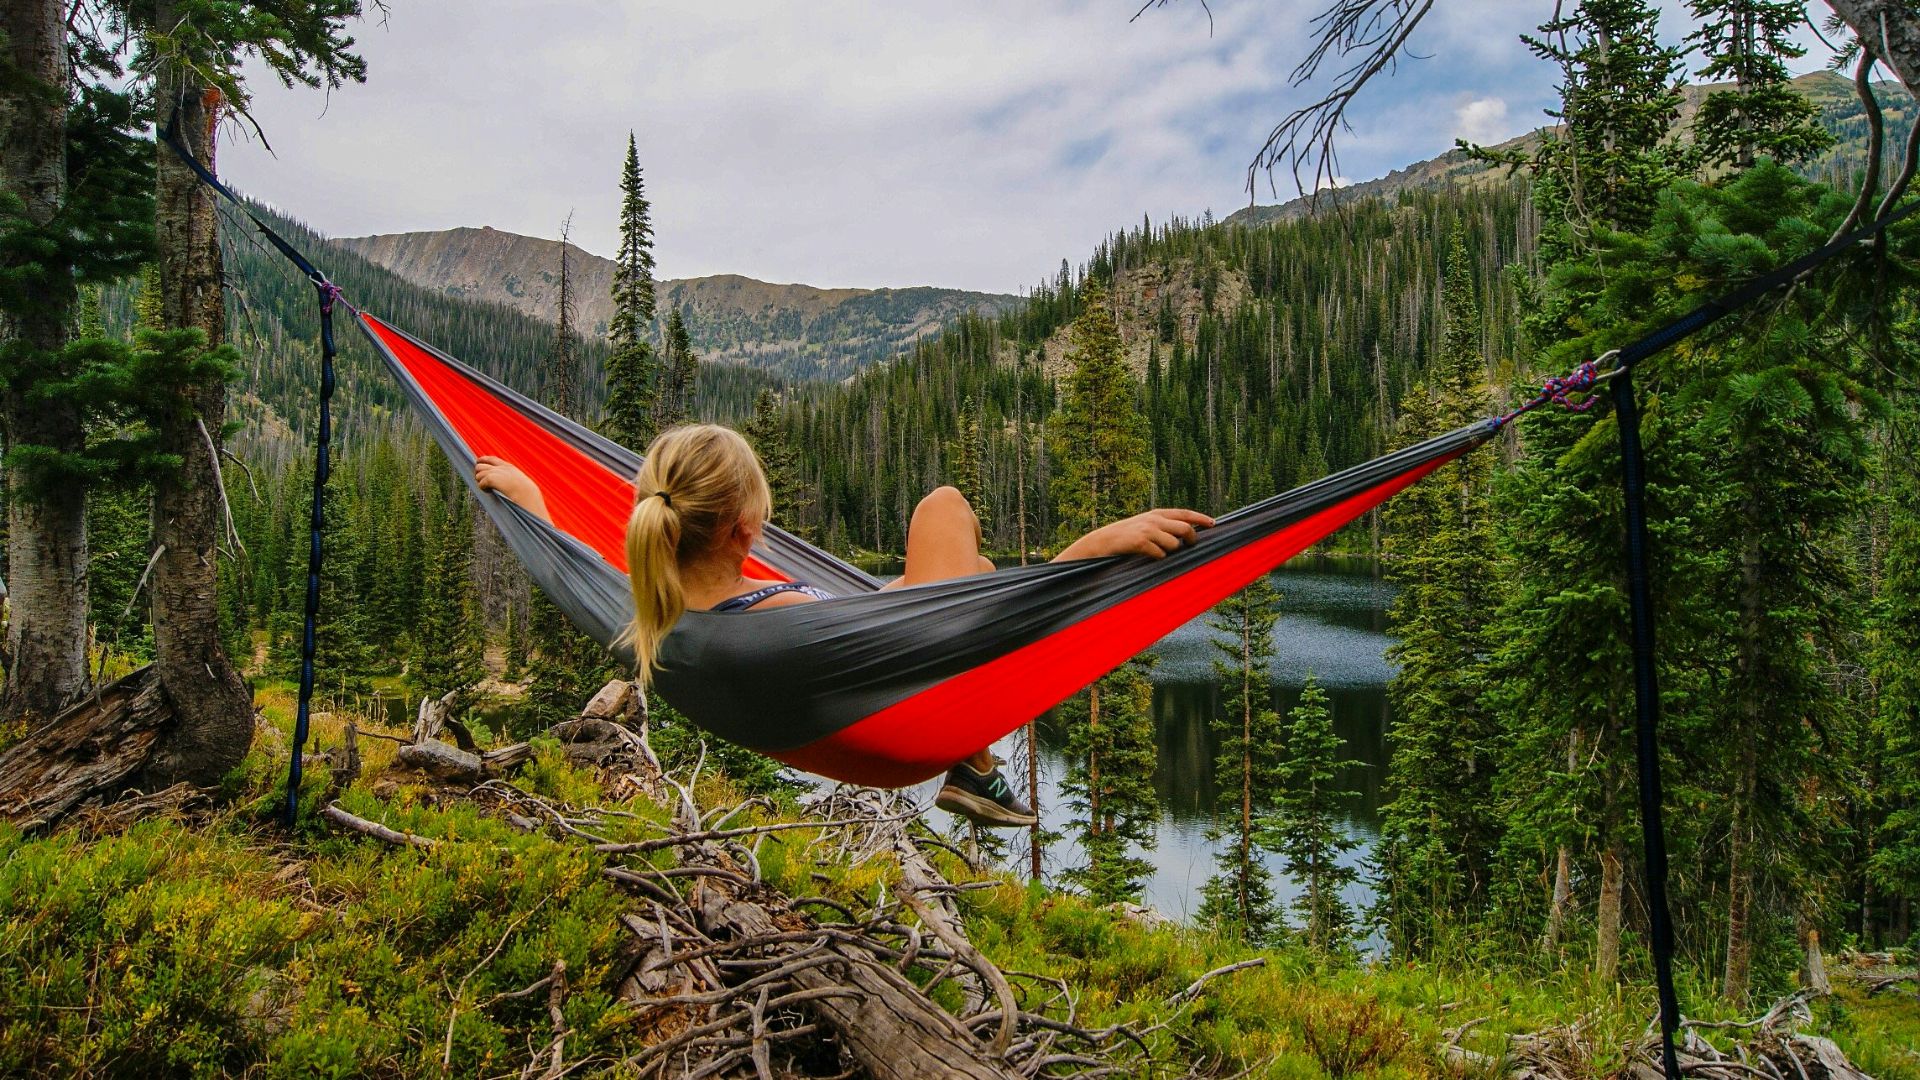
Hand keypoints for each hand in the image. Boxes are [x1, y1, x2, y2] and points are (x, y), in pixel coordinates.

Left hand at [474, 455, 551, 523]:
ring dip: (480, 481)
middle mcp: (500, 467)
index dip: (483, 461)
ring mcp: (495, 472)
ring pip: (478, 474)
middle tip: (483, 482)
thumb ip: (511, 479)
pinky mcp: (491, 479)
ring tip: (487, 488)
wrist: (527, 495)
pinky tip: (489, 491)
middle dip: (479, 474)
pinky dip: (482, 488)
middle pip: (480, 465)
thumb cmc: (527, 493)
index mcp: (508, 467)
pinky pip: (480, 482)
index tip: (480, 466)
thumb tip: (505, 485)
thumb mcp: (520, 482)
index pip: (491, 459)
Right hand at [1054, 508, 1214, 561]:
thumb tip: (1184, 535)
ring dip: (1170, 552)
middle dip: (1192, 540)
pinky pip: (1160, 554)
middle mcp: (1154, 519)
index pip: (1184, 513)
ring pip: (1174, 545)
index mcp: (1156, 514)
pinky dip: (1157, 558)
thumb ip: (1161, 527)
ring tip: (1157, 553)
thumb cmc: (1124, 537)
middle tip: (1191, 546)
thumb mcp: (1143, 525)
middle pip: (1185, 529)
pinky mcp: (1140, 542)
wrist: (1100, 543)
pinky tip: (1148, 557)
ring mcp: (1147, 530)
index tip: (1213, 523)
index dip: (1200, 518)